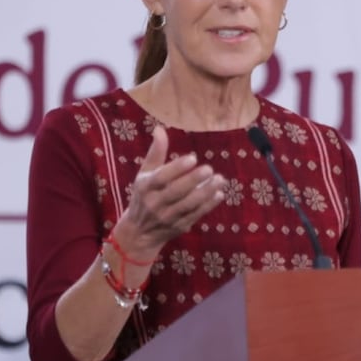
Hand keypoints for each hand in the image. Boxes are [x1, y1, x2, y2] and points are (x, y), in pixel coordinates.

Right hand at [112, 125, 225, 259]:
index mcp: (145, 187)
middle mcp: (155, 203)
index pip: (161, 177)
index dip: (176, 168)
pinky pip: (196, 215)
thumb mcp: (145, 174)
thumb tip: (159, 129)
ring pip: (189, 204)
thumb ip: (155, 152)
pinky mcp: (179, 226)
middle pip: (176, 192)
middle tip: (209, 169)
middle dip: (193, 180)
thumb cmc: (144, 195)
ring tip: (220, 179)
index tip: (193, 158)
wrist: (139, 232)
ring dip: (206, 192)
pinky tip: (219, 194)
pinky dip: (208, 205)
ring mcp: (168, 216)